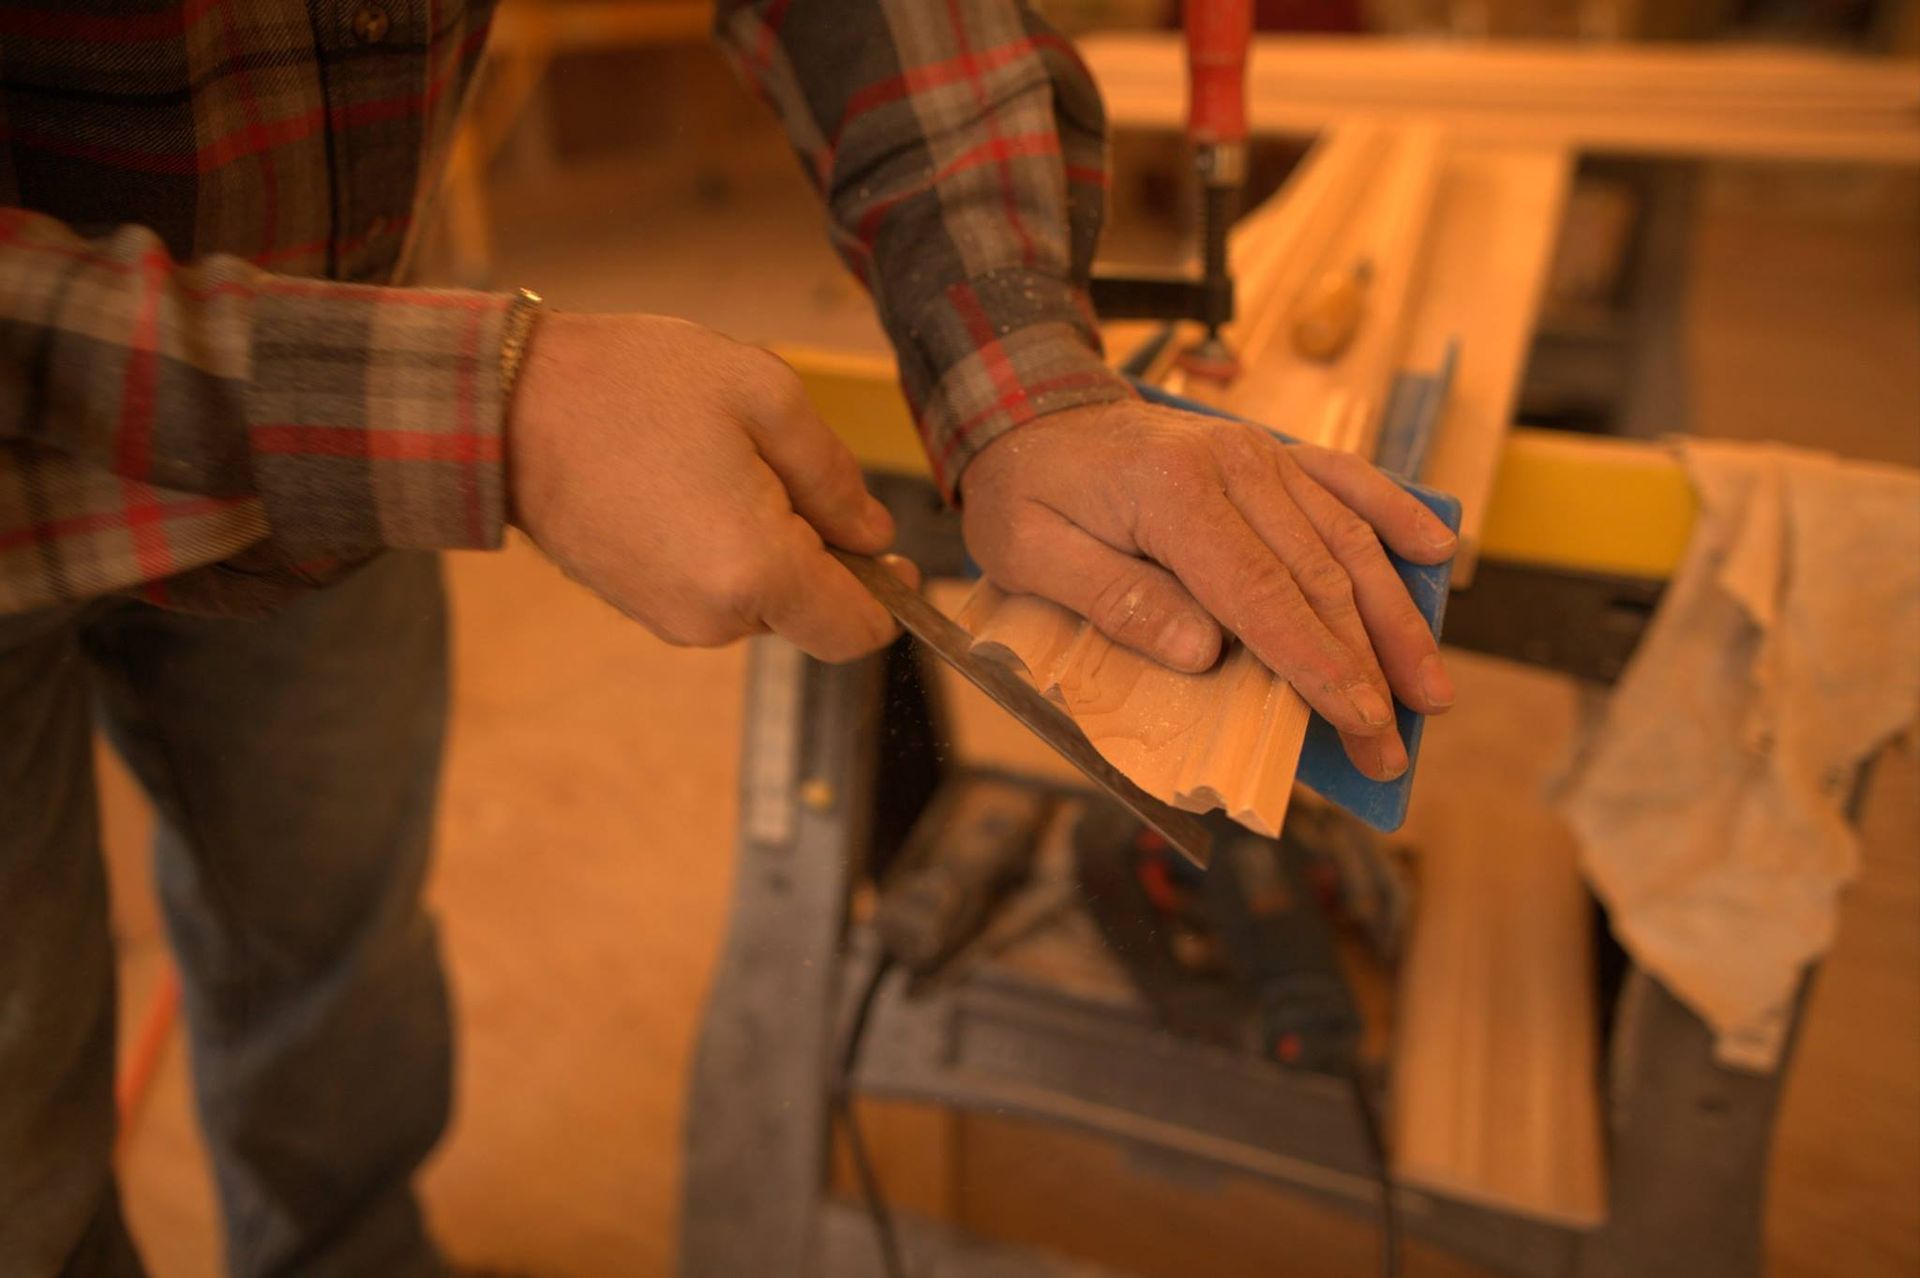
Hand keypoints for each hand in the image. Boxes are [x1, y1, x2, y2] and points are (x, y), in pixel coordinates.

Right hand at [508, 312, 913, 660]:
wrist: (504, 405)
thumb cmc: (635, 385)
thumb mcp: (766, 394)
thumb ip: (835, 476)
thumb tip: (873, 535)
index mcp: (757, 571)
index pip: (856, 632)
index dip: (886, 597)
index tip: (888, 551)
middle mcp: (714, 618)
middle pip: (808, 613)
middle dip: (818, 555)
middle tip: (779, 465)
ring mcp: (669, 619)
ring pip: (760, 602)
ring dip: (766, 547)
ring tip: (719, 463)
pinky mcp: (638, 608)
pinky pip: (712, 593)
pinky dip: (722, 552)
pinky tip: (687, 484)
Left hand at [959, 397, 1457, 780]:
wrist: (1029, 409)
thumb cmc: (1025, 490)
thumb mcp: (1029, 554)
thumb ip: (1112, 599)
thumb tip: (1199, 652)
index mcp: (1173, 494)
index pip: (1262, 594)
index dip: (1317, 663)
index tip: (1360, 718)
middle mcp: (1233, 465)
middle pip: (1320, 577)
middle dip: (1366, 668)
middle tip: (1392, 744)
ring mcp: (1258, 454)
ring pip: (1348, 539)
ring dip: (1395, 618)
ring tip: (1429, 688)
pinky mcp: (1268, 453)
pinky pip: (1344, 481)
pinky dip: (1394, 515)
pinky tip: (1437, 554)